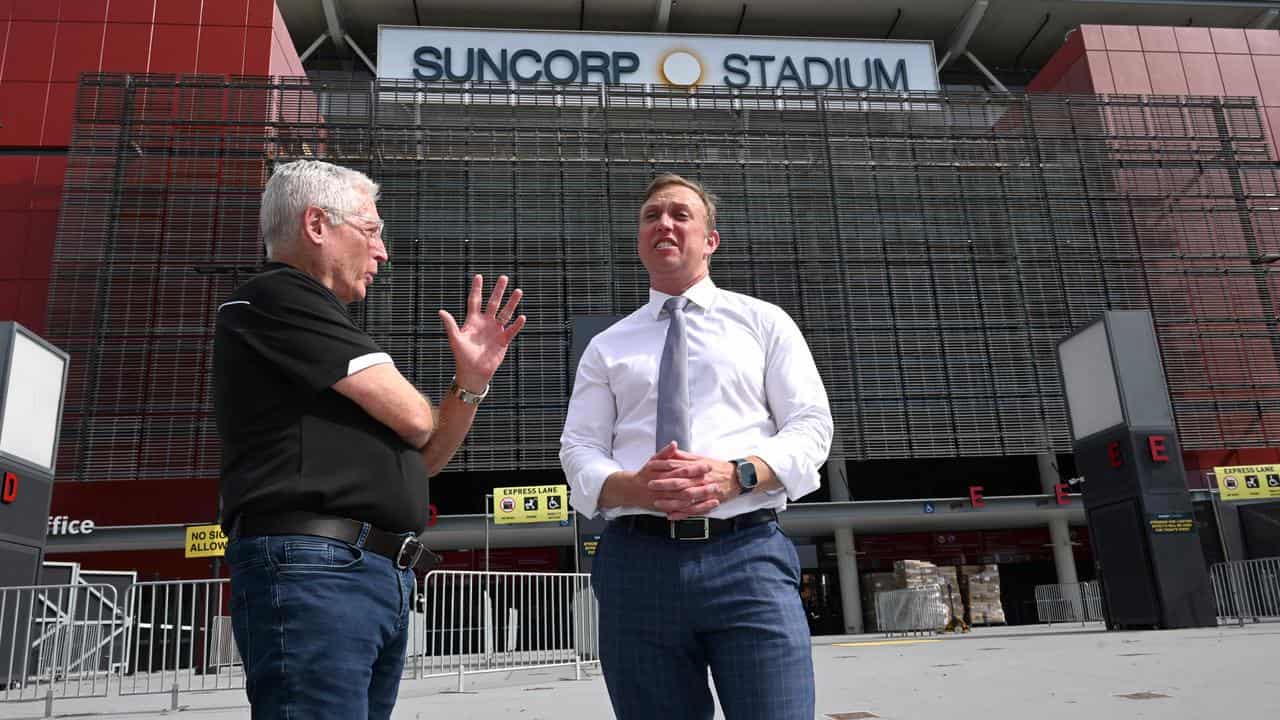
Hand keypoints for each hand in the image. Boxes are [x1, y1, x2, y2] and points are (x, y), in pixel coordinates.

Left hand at [438, 274, 524, 388]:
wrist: (473, 372)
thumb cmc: (461, 357)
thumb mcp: (455, 340)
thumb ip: (450, 325)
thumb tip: (441, 311)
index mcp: (473, 321)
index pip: (475, 301)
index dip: (477, 289)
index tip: (479, 276)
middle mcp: (485, 323)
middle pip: (493, 303)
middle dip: (499, 290)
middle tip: (504, 277)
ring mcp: (496, 331)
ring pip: (506, 313)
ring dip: (512, 303)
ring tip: (518, 291)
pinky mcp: (503, 341)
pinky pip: (512, 330)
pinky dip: (517, 324)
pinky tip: (522, 317)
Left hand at [645, 444, 735, 519]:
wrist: (738, 477)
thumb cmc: (717, 467)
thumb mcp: (702, 458)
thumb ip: (685, 456)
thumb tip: (671, 449)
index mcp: (699, 466)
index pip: (679, 465)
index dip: (664, 466)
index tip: (651, 466)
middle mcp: (702, 479)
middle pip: (681, 482)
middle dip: (665, 484)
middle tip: (651, 485)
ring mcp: (706, 492)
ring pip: (686, 498)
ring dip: (671, 501)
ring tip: (658, 503)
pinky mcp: (710, 502)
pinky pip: (695, 510)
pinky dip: (682, 514)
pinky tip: (671, 515)